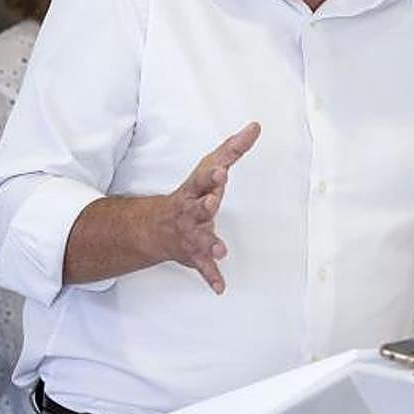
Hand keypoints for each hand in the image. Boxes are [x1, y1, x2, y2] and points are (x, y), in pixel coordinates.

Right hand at [148, 122, 259, 294]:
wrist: (156, 227)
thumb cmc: (193, 193)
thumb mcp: (209, 168)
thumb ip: (233, 149)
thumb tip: (256, 126)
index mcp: (196, 189)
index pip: (204, 179)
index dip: (213, 176)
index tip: (222, 171)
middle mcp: (190, 211)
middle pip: (198, 208)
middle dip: (205, 205)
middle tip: (213, 202)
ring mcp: (190, 234)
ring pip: (199, 239)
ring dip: (210, 243)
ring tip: (222, 249)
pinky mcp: (193, 254)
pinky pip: (202, 266)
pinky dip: (211, 276)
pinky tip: (221, 287)